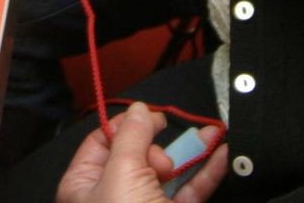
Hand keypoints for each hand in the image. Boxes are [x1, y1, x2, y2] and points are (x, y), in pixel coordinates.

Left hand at [58, 102, 228, 202]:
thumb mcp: (122, 175)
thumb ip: (131, 138)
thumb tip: (138, 110)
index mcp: (84, 185)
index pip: (101, 143)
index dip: (125, 125)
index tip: (151, 114)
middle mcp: (112, 197)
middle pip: (136, 156)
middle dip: (156, 147)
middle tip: (164, 157)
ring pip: (168, 175)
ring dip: (190, 153)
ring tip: (212, 132)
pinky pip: (189, 193)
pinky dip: (204, 175)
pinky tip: (219, 155)